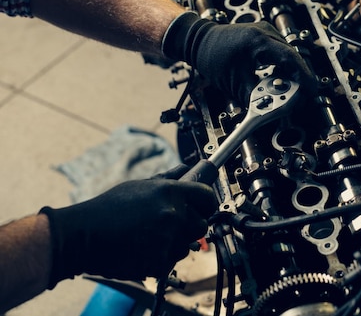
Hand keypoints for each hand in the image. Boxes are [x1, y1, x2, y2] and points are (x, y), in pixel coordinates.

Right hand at [39, 165, 216, 286]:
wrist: (82, 236)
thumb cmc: (108, 209)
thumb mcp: (140, 186)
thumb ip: (169, 179)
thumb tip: (187, 168)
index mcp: (171, 192)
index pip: (208, 196)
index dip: (207, 202)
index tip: (204, 205)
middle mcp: (174, 215)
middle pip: (202, 224)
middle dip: (191, 224)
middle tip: (172, 224)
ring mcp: (168, 240)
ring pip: (187, 244)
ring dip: (175, 242)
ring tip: (149, 236)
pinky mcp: (160, 262)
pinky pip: (171, 260)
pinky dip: (161, 257)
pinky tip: (142, 248)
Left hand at [161, 12, 315, 104]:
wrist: (198, 40)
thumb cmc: (211, 57)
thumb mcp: (234, 83)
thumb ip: (255, 98)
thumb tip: (271, 109)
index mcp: (258, 42)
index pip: (291, 59)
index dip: (304, 77)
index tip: (310, 91)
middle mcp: (265, 32)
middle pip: (293, 58)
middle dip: (298, 79)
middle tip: (299, 97)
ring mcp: (266, 31)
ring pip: (288, 55)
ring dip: (290, 73)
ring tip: (286, 90)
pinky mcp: (264, 34)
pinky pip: (281, 52)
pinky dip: (282, 66)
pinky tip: (277, 78)